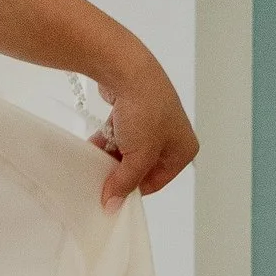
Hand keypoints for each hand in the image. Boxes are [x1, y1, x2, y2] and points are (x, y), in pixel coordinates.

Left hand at [87, 50, 197, 208]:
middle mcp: (172, 134)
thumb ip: (125, 183)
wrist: (127, 70)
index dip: (134, 190)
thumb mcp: (138, 156)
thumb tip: (112, 205)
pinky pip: (119, 133)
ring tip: (93, 165)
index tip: (112, 198)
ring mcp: (152, 120)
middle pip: (142, 165)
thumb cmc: (144, 114)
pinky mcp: (133, 109)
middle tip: (100, 182)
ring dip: (111, 156)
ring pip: (128, 149)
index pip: (157, 180)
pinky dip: (107, 140)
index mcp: (184, 148)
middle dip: (121, 172)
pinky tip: (91, 146)